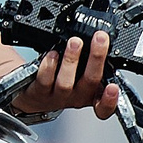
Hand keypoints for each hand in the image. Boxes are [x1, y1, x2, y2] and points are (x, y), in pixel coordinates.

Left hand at [0, 33, 121, 119]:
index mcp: (90, 95)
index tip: (114, 87)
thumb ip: (90, 61)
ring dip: (71, 60)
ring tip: (75, 42)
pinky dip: (49, 65)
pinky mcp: (37, 92)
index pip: (104, 105)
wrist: (29, 95)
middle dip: (96, 58)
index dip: (111, 99)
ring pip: (66, 82)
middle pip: (90, 82)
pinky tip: (52, 54)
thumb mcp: (79, 73)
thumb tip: (100, 38)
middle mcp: (75, 98)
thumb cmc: (58, 79)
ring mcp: (55, 97)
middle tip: (100, 38)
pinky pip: (44, 80)